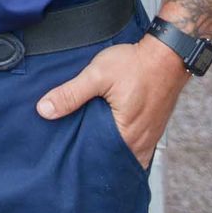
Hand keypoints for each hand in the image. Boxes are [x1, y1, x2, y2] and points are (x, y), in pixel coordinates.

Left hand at [35, 36, 189, 168]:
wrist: (166, 53)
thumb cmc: (136, 64)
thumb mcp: (97, 75)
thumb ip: (70, 94)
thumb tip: (45, 110)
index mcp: (128, 134)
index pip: (101, 159)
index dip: (83, 158)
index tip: (67, 157)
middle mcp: (143, 141)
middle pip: (113, 159)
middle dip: (95, 157)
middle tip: (74, 151)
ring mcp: (151, 135)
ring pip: (125, 152)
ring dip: (109, 150)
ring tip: (89, 143)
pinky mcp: (154, 126)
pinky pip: (136, 144)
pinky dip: (122, 142)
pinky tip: (109, 133)